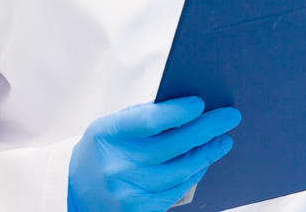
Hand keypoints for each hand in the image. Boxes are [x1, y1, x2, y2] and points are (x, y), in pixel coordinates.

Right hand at [68, 97, 240, 211]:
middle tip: (231, 117)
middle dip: (207, 129)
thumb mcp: (114, 124)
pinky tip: (203, 162)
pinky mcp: (137, 209)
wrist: (74, 188)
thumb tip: (194, 107)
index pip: (151, 120)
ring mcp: (127, 189)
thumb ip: (147, 115)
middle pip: (173, 145)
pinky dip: (193, 174)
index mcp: (110, 133)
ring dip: (207, 153)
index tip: (201, 103)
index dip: (180, 112)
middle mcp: (117, 164)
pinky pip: (176, 190)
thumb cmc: (104, 147)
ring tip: (223, 140)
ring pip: (180, 171)